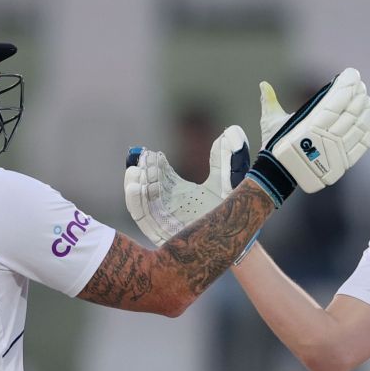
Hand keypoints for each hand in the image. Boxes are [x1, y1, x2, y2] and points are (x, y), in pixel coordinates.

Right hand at [123, 124, 249, 245]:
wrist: (235, 239)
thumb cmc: (230, 212)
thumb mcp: (227, 180)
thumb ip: (226, 157)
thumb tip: (231, 131)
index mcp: (179, 192)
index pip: (160, 175)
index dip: (153, 162)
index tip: (150, 151)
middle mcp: (169, 205)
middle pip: (147, 186)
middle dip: (142, 171)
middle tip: (141, 158)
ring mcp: (164, 220)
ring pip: (141, 201)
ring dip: (134, 185)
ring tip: (134, 170)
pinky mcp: (161, 234)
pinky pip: (141, 218)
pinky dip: (135, 202)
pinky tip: (134, 186)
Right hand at [242, 69, 369, 205]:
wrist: (279, 174)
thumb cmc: (274, 146)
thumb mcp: (270, 122)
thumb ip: (269, 101)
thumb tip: (263, 84)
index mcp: (310, 124)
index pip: (336, 101)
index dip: (347, 86)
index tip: (352, 76)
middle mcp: (325, 138)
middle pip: (351, 112)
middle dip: (358, 95)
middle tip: (361, 85)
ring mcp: (336, 151)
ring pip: (359, 127)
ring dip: (365, 111)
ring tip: (366, 100)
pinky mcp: (343, 163)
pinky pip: (362, 145)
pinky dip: (368, 131)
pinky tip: (369, 120)